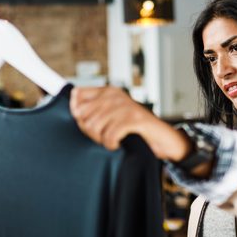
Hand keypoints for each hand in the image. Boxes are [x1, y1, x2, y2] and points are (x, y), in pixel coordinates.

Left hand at [70, 86, 190, 160]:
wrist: (162, 138)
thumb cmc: (134, 130)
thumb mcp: (111, 117)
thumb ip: (92, 111)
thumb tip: (74, 109)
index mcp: (108, 91)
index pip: (77, 95)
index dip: (77, 114)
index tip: (88, 124)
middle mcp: (115, 95)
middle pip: (83, 115)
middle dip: (89, 131)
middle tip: (103, 136)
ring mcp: (126, 106)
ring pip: (95, 126)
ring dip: (101, 139)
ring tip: (111, 140)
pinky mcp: (134, 119)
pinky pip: (110, 135)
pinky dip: (111, 144)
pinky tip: (117, 144)